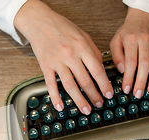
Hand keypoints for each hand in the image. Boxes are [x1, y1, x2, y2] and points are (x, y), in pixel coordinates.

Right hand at [14, 0, 112, 114]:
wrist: (40, 21)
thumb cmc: (62, 27)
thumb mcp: (83, 35)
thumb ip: (93, 51)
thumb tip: (102, 68)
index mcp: (82, 47)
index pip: (97, 70)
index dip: (104, 84)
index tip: (109, 94)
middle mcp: (70, 55)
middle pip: (85, 81)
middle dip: (94, 95)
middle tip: (99, 104)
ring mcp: (57, 62)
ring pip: (70, 86)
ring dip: (79, 100)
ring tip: (86, 109)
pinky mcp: (45, 66)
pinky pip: (51, 85)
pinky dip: (55, 98)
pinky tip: (60, 107)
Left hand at [110, 8, 148, 97]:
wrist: (142, 18)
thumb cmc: (127, 32)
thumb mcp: (115, 41)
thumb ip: (116, 56)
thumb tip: (122, 70)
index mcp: (131, 40)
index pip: (130, 61)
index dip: (129, 76)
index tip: (127, 88)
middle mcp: (145, 41)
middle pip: (145, 63)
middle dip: (142, 81)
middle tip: (138, 94)